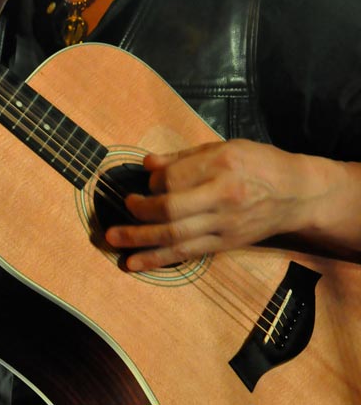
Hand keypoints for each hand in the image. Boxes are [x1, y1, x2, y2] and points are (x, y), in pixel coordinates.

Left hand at [104, 140, 311, 271]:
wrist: (296, 194)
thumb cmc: (257, 163)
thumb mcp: (223, 147)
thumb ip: (183, 157)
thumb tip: (147, 164)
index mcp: (222, 166)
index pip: (174, 178)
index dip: (152, 181)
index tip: (145, 180)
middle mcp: (223, 197)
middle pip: (172, 210)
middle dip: (140, 212)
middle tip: (121, 207)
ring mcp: (225, 225)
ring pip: (176, 237)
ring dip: (140, 240)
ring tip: (114, 239)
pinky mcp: (226, 245)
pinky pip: (187, 253)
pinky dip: (159, 259)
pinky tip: (136, 263)